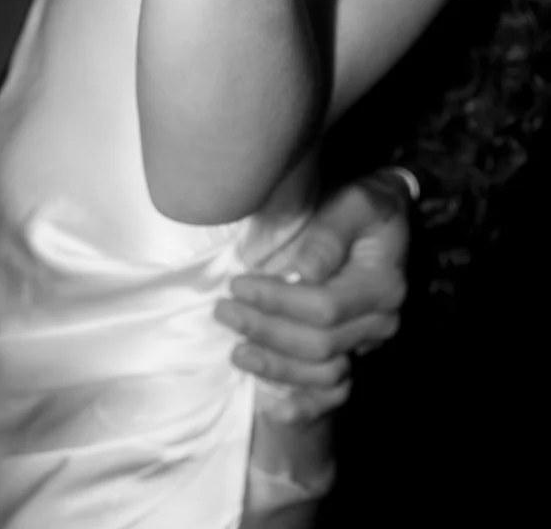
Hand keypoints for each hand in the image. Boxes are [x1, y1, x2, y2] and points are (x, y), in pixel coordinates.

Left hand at [213, 171, 410, 420]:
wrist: (386, 217)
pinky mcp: (358, 351)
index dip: (277, 301)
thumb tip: (303, 270)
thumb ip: (330, 234)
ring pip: (324, 373)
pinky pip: (336, 390)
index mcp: (382, 285)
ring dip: (277, 368)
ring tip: (237, 352)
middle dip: (266, 332)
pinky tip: (274, 407)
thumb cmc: (364, 204)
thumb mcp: (355, 202)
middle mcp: (380, 321)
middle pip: (319, 344)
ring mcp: (370, 342)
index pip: (323, 307)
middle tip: (224, 312)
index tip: (237, 285)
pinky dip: (306, 404)